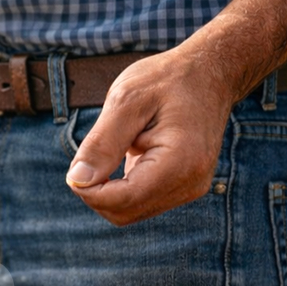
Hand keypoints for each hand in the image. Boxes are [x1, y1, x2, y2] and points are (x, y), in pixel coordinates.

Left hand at [66, 50, 239, 225]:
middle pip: (123, 213)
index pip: (121, 201)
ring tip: (120, 146)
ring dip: (109, 188)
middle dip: (96, 191)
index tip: (77, 165)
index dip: (87, 190)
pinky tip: (130, 152)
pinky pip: (141, 201)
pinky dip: (122, 185)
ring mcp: (189, 188)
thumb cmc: (167, 80)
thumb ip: (101, 143)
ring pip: (130, 211)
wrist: (209, 73)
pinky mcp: (184, 187)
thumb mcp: (126, 101)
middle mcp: (189, 183)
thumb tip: (77, 180)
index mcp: (179, 163)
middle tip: (94, 153)